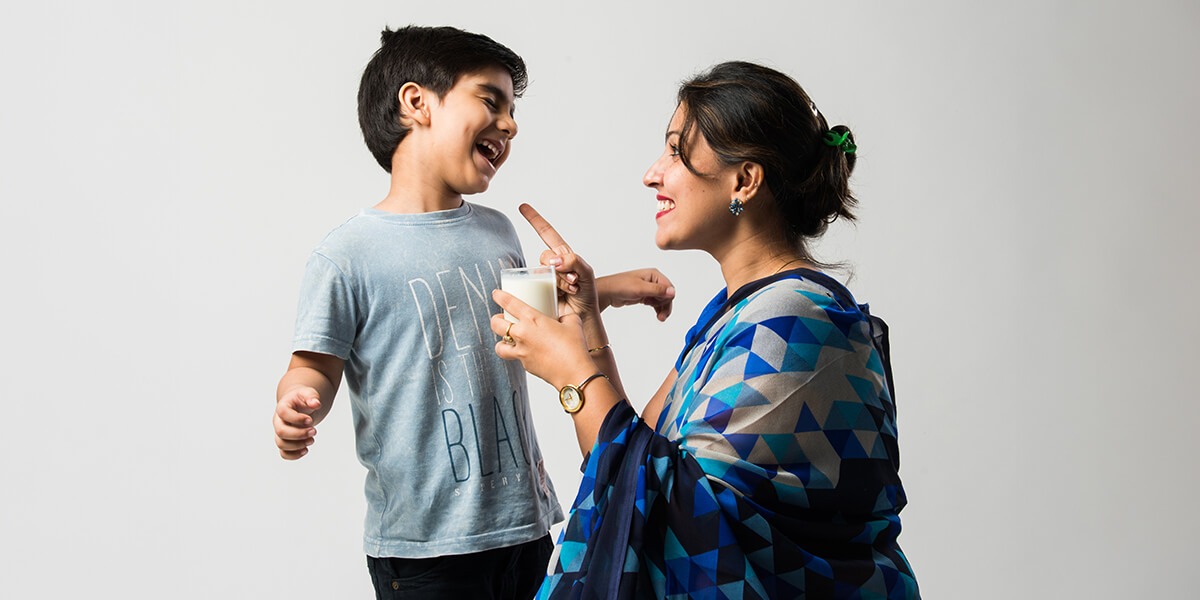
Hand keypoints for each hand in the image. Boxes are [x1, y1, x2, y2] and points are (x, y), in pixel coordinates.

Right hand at [274, 387, 320, 459]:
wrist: (298, 406)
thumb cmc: (302, 400)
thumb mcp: (308, 393)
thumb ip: (311, 397)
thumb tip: (316, 403)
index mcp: (282, 407)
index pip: (283, 413)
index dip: (296, 418)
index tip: (310, 420)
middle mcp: (278, 421)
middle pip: (281, 431)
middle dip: (299, 434)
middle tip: (314, 431)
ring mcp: (280, 432)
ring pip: (281, 444)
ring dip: (298, 445)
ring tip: (311, 440)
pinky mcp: (285, 441)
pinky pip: (284, 453)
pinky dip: (294, 455)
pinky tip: (305, 450)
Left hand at [491, 288, 594, 390]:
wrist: (574, 372)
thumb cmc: (574, 348)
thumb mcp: (573, 323)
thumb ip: (564, 317)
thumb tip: (563, 318)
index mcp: (532, 319)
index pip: (509, 303)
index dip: (499, 297)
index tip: (496, 294)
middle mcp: (522, 334)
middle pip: (496, 325)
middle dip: (495, 320)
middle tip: (500, 318)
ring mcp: (521, 351)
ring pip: (499, 346)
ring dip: (501, 341)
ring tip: (507, 339)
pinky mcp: (525, 365)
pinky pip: (515, 358)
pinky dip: (517, 354)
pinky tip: (526, 352)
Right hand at [518, 204, 599, 320]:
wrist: (583, 316)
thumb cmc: (587, 294)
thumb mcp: (587, 274)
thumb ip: (574, 261)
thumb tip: (555, 261)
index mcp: (564, 255)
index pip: (547, 233)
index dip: (534, 219)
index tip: (522, 207)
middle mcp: (552, 265)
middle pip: (545, 256)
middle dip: (561, 268)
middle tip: (574, 281)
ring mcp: (544, 278)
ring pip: (541, 271)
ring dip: (558, 281)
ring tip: (571, 290)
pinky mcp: (537, 291)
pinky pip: (534, 285)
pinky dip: (547, 289)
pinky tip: (557, 297)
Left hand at [597, 268, 674, 321]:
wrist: (607, 292)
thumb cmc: (620, 286)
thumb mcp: (640, 288)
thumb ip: (657, 290)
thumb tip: (672, 291)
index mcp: (653, 274)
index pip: (668, 287)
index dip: (668, 298)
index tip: (664, 308)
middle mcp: (652, 280)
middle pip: (666, 294)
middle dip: (666, 305)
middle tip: (662, 317)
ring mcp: (648, 288)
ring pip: (662, 300)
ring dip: (662, 308)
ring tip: (660, 318)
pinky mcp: (644, 295)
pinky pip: (655, 302)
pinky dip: (657, 308)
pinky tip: (657, 314)